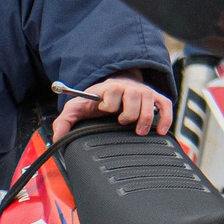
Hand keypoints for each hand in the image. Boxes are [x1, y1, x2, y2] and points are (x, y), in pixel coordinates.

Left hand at [57, 70, 173, 133]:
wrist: (115, 85)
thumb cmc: (96, 100)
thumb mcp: (76, 107)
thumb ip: (64, 122)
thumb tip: (57, 139)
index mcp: (110, 88)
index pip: (113, 93)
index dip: (109, 104)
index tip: (103, 110)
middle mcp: (130, 88)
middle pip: (135, 100)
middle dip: (127, 115)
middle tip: (120, 121)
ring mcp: (144, 92)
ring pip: (150, 105)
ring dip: (144, 119)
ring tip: (138, 130)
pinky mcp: (156, 98)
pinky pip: (166, 106)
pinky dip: (166, 119)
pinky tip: (161, 131)